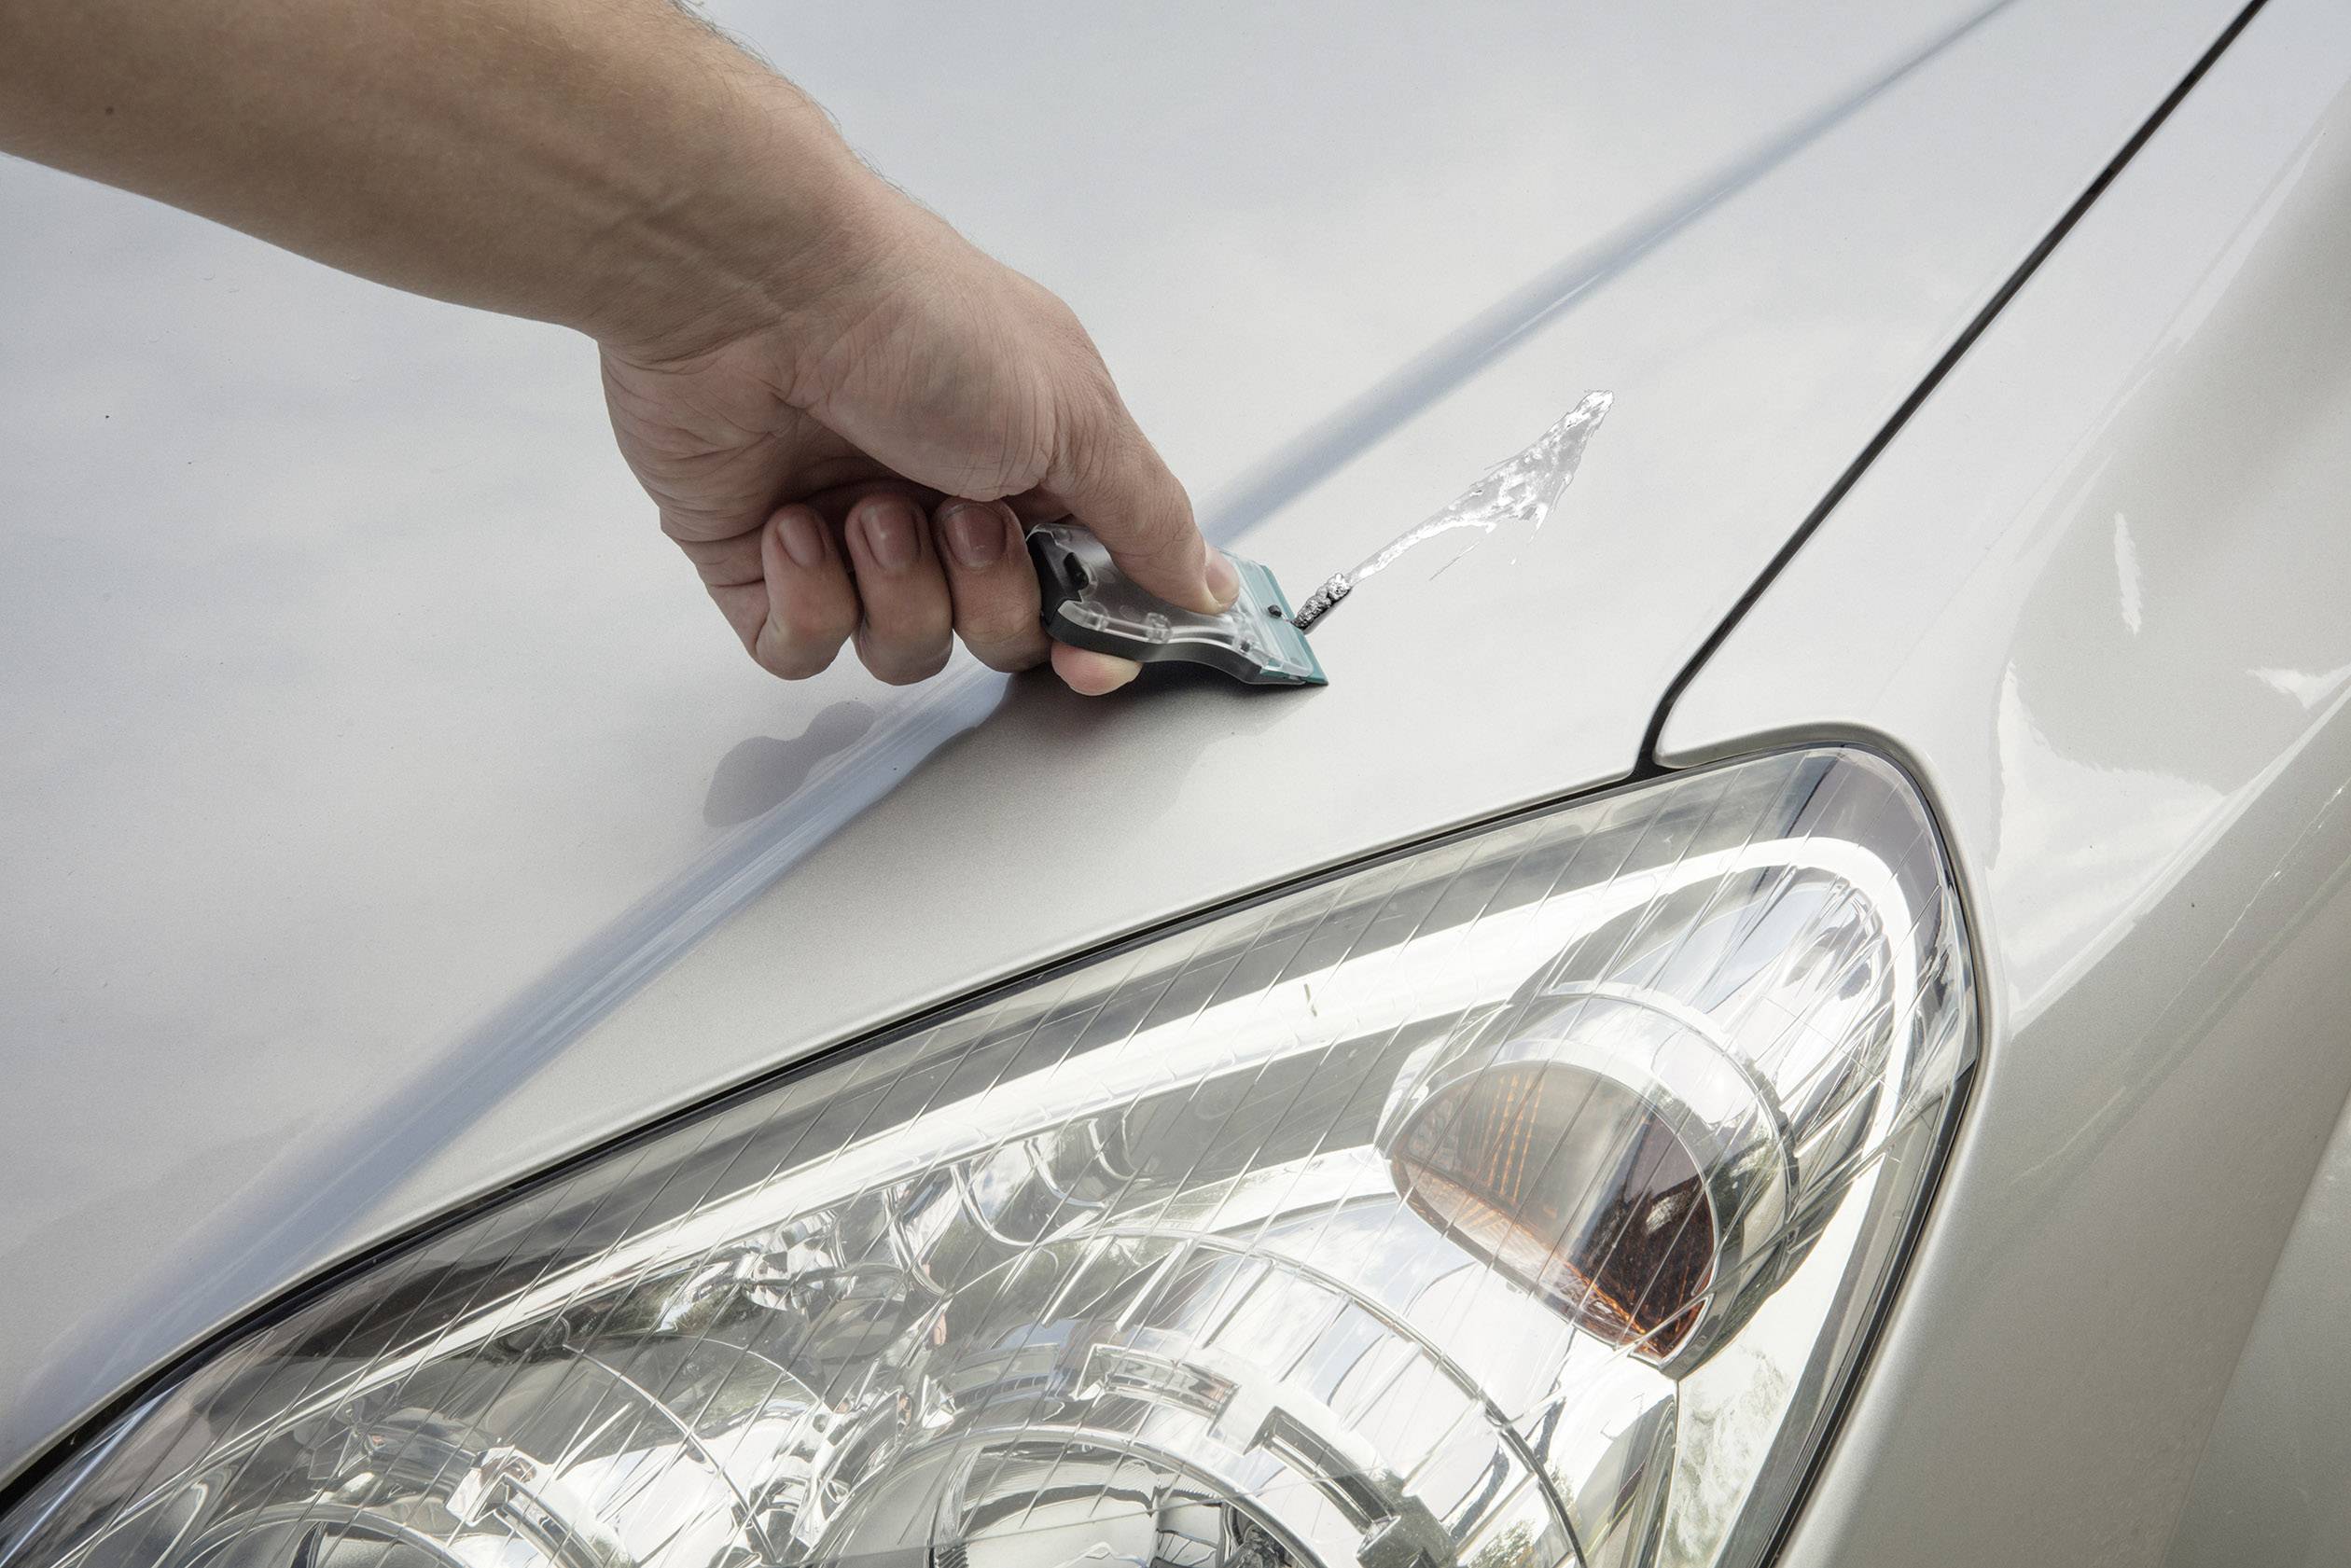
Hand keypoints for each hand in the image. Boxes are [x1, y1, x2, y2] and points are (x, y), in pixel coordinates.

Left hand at [600, 176, 1237, 695]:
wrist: (753, 289)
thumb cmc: (913, 318)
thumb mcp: (1074, 414)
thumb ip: (1147, 516)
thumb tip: (1206, 582)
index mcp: (1024, 460)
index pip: (1078, 590)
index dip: (1088, 638)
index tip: (1089, 656)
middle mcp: (940, 497)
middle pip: (998, 636)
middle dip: (986, 593)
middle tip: (960, 516)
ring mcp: (848, 534)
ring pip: (903, 650)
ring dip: (896, 588)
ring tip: (866, 507)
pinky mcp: (758, 561)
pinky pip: (799, 649)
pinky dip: (806, 601)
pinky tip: (795, 527)